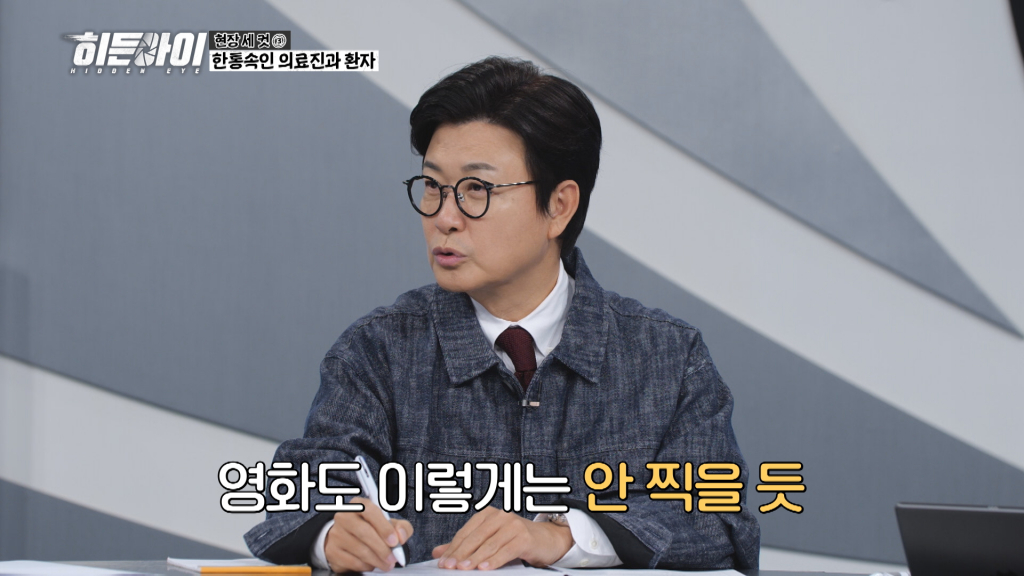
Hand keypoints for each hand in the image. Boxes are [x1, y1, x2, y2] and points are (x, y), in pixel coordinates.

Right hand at [324, 497, 412, 572]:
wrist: (346, 539)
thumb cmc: (371, 529)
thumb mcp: (388, 524)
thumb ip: (401, 527)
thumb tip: (401, 536)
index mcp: (359, 505)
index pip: (370, 511)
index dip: (384, 527)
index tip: (394, 541)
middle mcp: (344, 517)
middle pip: (364, 532)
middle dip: (382, 548)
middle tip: (393, 558)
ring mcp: (336, 534)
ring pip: (360, 549)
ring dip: (377, 560)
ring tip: (387, 564)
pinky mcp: (333, 551)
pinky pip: (353, 562)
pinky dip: (367, 566)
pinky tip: (373, 564)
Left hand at [431, 507, 572, 569]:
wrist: (547, 539)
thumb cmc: (516, 540)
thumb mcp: (489, 540)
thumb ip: (464, 545)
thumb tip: (438, 553)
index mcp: (488, 514)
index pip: (465, 532)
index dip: (453, 548)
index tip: (442, 562)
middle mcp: (500, 516)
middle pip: (475, 538)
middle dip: (460, 554)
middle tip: (449, 567)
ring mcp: (513, 525)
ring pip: (489, 545)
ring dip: (474, 558)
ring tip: (463, 569)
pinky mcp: (524, 537)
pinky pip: (505, 550)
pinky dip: (494, 560)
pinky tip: (484, 568)